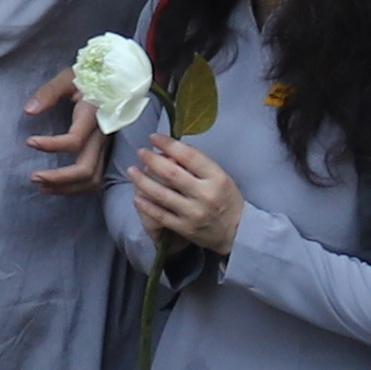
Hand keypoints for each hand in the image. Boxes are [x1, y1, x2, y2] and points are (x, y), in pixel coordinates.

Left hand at [25, 68, 112, 190]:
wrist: (114, 81)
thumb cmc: (87, 79)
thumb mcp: (67, 78)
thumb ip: (48, 92)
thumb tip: (29, 111)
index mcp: (93, 116)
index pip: (75, 140)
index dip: (51, 145)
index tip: (29, 142)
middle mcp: (102, 136)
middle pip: (86, 168)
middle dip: (59, 178)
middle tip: (33, 177)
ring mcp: (106, 147)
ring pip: (93, 179)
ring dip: (67, 188)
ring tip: (42, 186)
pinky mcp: (105, 153)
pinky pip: (96, 178)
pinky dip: (77, 188)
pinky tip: (57, 186)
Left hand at [128, 135, 246, 255]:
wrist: (238, 232)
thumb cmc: (226, 198)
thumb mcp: (220, 177)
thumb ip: (198, 164)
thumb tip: (170, 149)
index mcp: (216, 178)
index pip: (189, 156)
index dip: (168, 144)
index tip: (154, 137)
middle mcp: (205, 195)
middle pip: (171, 173)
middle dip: (151, 160)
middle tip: (141, 152)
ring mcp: (193, 213)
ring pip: (161, 194)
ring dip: (142, 180)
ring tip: (132, 170)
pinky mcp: (185, 228)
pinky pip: (160, 215)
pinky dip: (146, 205)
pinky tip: (136, 196)